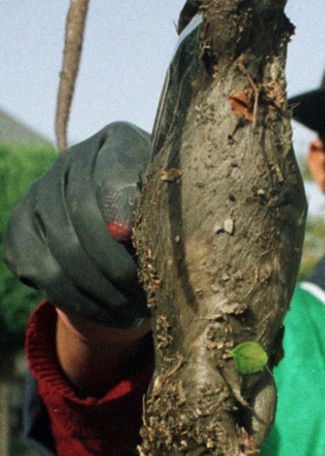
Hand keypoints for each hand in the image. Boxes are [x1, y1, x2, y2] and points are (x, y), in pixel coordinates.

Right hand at [4, 122, 149, 326]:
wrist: (129, 223)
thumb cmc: (165, 211)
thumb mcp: (175, 203)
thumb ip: (162, 208)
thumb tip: (124, 233)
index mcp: (118, 141)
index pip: (113, 169)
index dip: (120, 205)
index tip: (134, 237)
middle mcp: (72, 160)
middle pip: (83, 215)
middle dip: (117, 265)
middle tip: (145, 295)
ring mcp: (40, 193)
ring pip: (63, 252)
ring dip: (101, 292)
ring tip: (133, 312)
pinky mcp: (20, 227)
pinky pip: (42, 272)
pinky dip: (78, 301)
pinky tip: (109, 314)